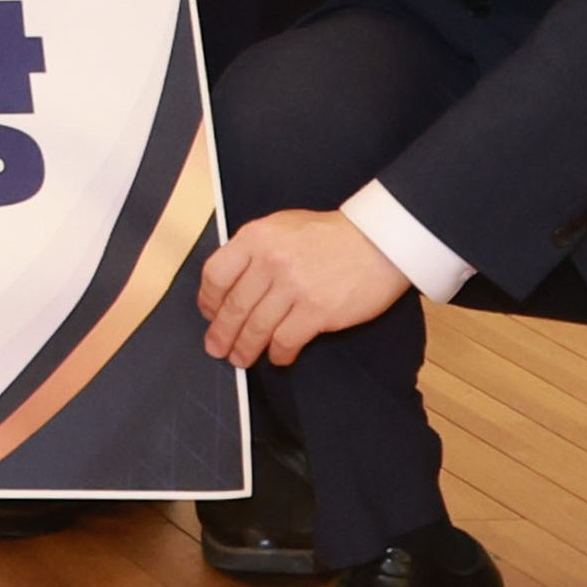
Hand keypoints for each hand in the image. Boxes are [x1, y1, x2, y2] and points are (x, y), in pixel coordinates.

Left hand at [198, 208, 414, 368]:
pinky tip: (278, 357)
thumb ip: (253, 249)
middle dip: (221, 333)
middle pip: (233, 306)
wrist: (379, 242)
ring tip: (240, 359)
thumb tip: (230, 281)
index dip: (208, 300)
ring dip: (245, 348)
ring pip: (256, 327)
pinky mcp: (318, 310)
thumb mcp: (281, 227)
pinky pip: (285, 340)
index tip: (209, 314)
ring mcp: (294, 287)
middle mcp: (270, 261)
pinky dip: (278, 354)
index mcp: (256, 237)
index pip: (215, 274)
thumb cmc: (329, 235)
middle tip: (216, 347)